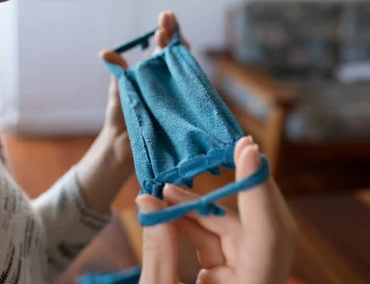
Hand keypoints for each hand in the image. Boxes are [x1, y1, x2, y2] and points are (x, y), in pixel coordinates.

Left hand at [98, 11, 189, 166]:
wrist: (124, 146)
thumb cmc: (122, 116)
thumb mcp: (119, 90)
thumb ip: (118, 70)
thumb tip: (106, 53)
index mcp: (152, 70)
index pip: (163, 45)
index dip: (167, 30)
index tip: (165, 16)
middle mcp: (168, 78)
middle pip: (177, 52)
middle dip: (174, 34)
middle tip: (166, 23)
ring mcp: (177, 92)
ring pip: (187, 67)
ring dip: (181, 50)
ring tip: (171, 38)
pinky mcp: (184, 108)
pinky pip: (192, 91)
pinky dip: (193, 79)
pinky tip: (188, 67)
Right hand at [136, 137, 296, 283]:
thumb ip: (158, 245)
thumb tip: (148, 198)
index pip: (269, 234)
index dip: (258, 187)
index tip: (248, 147)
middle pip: (260, 227)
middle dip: (230, 192)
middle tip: (218, 157)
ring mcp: (252, 283)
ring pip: (238, 233)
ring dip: (202, 210)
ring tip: (165, 194)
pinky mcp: (239, 281)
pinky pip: (224, 245)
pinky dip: (199, 227)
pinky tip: (172, 213)